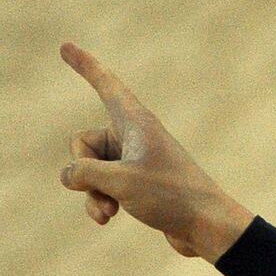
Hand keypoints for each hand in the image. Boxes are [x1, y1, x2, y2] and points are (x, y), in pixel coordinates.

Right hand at [58, 42, 253, 261]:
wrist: (209, 228)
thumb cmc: (171, 197)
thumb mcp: (119, 181)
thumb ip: (84, 172)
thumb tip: (70, 176)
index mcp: (136, 122)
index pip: (106, 85)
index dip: (85, 66)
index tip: (66, 47)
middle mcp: (135, 137)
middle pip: (84, 142)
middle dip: (84, 169)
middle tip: (105, 189)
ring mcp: (136, 162)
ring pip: (92, 170)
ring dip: (93, 192)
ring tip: (108, 212)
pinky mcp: (139, 186)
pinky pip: (105, 188)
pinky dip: (101, 201)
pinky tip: (107, 218)